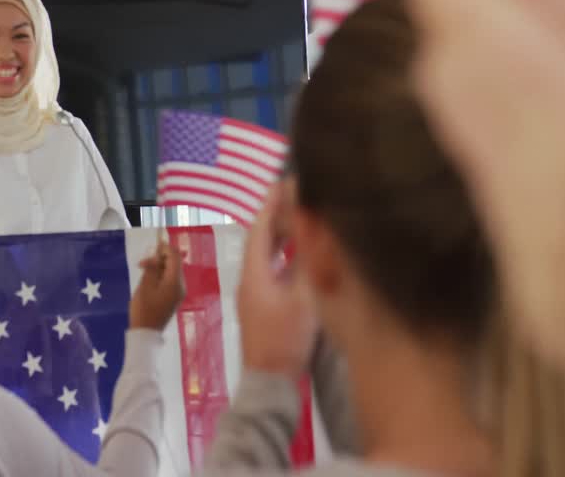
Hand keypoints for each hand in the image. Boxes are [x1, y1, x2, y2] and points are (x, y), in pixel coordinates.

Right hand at [129, 240, 184, 330]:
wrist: (146, 333)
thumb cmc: (143, 309)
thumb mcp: (145, 285)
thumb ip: (152, 268)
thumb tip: (157, 256)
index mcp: (175, 282)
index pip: (175, 257)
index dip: (165, 248)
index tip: (153, 245)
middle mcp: (181, 286)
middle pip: (174, 264)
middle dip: (159, 259)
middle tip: (142, 264)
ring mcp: (179, 292)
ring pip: (172, 271)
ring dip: (159, 267)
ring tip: (143, 272)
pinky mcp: (174, 297)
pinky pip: (170, 280)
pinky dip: (161, 276)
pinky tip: (150, 279)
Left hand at [237, 180, 317, 381]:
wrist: (269, 382)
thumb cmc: (286, 339)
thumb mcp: (304, 299)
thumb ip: (310, 263)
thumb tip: (315, 230)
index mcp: (254, 273)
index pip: (260, 229)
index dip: (271, 205)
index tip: (282, 183)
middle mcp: (249, 280)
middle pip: (261, 240)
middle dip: (277, 216)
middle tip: (295, 195)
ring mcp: (254, 295)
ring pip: (266, 256)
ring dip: (281, 236)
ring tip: (299, 218)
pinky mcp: (262, 307)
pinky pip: (271, 270)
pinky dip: (284, 256)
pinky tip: (299, 256)